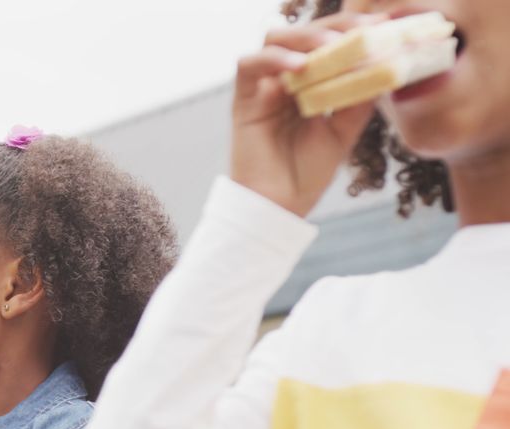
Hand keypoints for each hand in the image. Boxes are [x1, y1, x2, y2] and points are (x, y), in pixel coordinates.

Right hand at [231, 11, 387, 217]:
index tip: (382, 25)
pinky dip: (274, 59)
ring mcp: (262, 87)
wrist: (280, 205)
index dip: (352, 28)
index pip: (327, 41)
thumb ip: (359, 97)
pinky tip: (300, 66)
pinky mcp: (243, 100)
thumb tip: (383, 64)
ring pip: (275, 39)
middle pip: (303, 32)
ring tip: (331, 48)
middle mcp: (283, 79)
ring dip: (304, 37)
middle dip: (334, 26)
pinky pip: (249, 65)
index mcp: (308, 83)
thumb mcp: (345, 130)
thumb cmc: (308, 172)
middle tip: (363, 29)